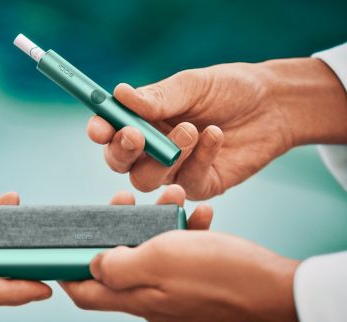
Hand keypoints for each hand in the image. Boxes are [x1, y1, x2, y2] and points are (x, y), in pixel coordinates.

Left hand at [61, 186, 301, 321]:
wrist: (276, 291)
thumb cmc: (219, 273)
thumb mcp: (161, 259)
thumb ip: (120, 264)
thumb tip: (94, 264)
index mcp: (139, 297)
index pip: (87, 293)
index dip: (69, 272)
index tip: (66, 245)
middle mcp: (154, 299)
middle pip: (120, 265)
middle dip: (118, 230)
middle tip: (123, 201)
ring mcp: (177, 292)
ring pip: (154, 253)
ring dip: (157, 224)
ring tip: (174, 198)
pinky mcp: (199, 283)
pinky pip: (183, 256)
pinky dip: (185, 233)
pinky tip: (200, 214)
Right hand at [87, 58, 346, 199]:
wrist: (272, 106)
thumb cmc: (229, 89)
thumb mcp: (192, 86)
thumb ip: (157, 97)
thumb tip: (119, 94)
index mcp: (145, 120)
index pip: (111, 131)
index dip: (101, 132)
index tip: (98, 129)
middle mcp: (153, 148)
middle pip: (121, 163)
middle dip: (123, 152)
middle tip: (135, 136)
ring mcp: (175, 170)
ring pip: (148, 179)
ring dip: (166, 155)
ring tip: (191, 129)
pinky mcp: (199, 184)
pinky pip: (187, 181)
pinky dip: (200, 158)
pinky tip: (216, 135)